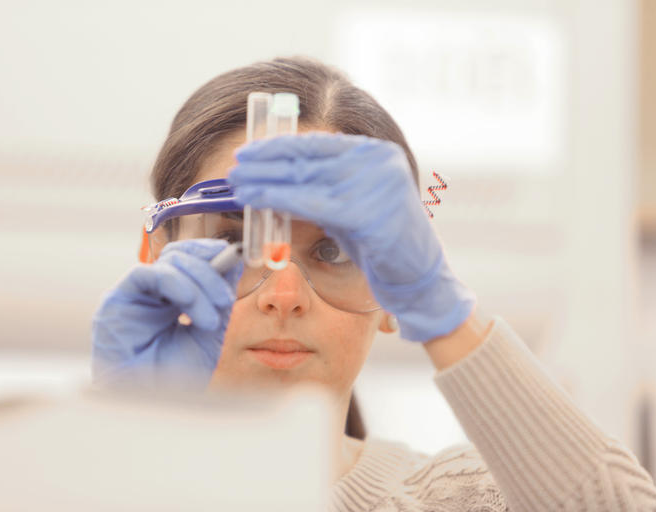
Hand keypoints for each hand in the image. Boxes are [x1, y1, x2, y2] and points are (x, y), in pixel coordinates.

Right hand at [91, 239, 242, 387]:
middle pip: (179, 257)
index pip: (188, 260)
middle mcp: (151, 293)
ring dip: (197, 285)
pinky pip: (148, 275)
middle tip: (225, 298)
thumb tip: (233, 263)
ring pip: (168, 263)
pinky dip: (175, 284)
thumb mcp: (209, 332)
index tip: (234, 258)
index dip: (209, 254)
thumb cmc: (175, 378)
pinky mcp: (116, 300)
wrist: (150, 406)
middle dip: (209, 272)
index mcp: (171, 299)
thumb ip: (219, 299)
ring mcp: (134, 296)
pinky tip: (189, 307)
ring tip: (209, 319)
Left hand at [227, 132, 474, 341]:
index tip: (250, 151)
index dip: (279, 146)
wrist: (420, 277)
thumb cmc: (383, 245)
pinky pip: (313, 203)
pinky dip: (280, 199)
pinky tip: (257, 199)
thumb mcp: (351, 206)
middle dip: (266, 162)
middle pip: (308, 158)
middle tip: (235, 166)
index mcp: (375, 152)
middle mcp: (377, 161)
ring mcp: (375, 184)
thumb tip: (278, 178)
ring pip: (306, 178)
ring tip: (237, 183)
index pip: (318, 142)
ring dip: (266, 180)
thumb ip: (324, 187)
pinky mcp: (369, 213)